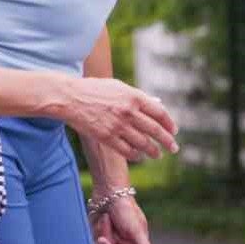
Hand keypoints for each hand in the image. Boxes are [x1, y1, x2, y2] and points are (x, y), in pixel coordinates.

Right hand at [63, 79, 179, 161]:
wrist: (70, 97)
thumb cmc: (94, 90)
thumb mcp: (119, 87)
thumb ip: (137, 97)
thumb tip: (156, 104)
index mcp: (134, 96)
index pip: (159, 113)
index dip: (169, 124)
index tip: (174, 131)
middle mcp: (129, 111)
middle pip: (155, 130)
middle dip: (167, 141)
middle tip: (174, 148)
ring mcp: (118, 126)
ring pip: (143, 143)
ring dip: (153, 151)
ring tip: (158, 155)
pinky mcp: (107, 137)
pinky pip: (127, 150)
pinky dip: (136, 155)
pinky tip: (139, 157)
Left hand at [92, 193, 155, 243]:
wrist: (110, 192)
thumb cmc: (126, 209)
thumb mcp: (136, 230)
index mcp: (138, 243)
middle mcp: (126, 243)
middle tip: (102, 238)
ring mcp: (114, 238)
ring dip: (105, 233)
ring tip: (106, 218)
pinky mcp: (103, 233)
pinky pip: (97, 239)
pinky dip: (100, 229)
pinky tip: (103, 218)